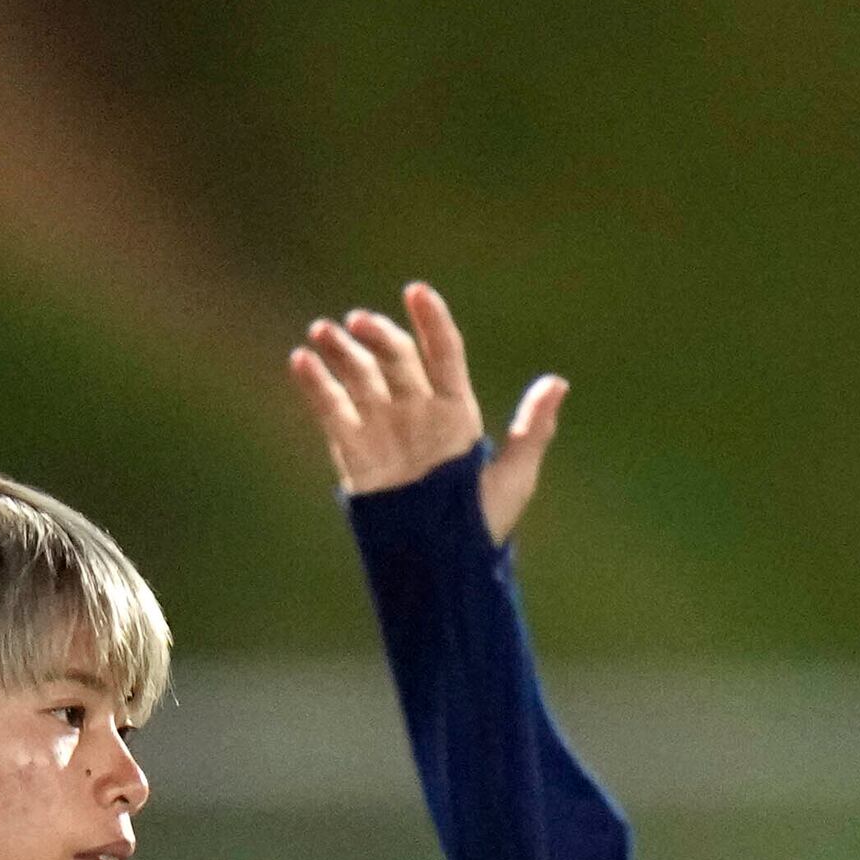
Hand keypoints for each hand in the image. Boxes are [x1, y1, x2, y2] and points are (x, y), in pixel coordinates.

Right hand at [287, 281, 568, 540]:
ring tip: (322, 332)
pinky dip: (315, 385)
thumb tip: (558, 383)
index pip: (442, 352)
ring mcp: (383, 429)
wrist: (439, 568)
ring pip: (359, 377)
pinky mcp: (354, 452)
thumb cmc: (483, 527)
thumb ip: (533, 429)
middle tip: (358, 322)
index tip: (416, 291)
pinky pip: (332, 410)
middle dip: (376, 334)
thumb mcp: (514, 477)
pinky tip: (301, 361)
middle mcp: (417, 412)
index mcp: (456, 411)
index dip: (431, 320)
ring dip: (340, 350)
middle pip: (394, 358)